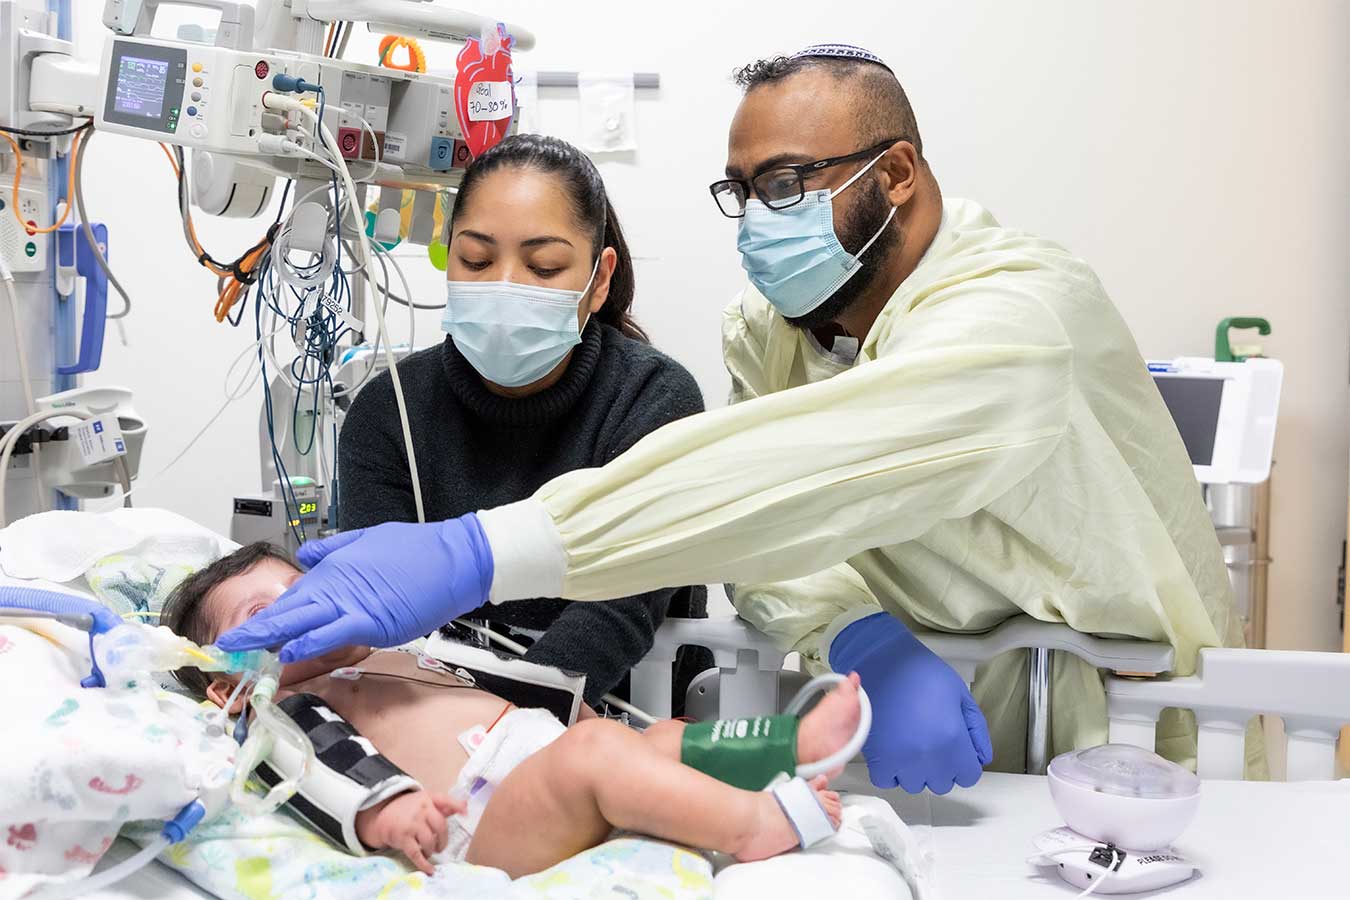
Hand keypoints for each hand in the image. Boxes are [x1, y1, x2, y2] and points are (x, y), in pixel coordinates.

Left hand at [215, 515, 493, 661]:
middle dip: (252, 630)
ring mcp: (351, 603)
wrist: (453, 557)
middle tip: (223, 645)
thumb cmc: (417, 548)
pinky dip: (307, 643)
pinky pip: (330, 634)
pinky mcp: (370, 620)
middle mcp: (335, 584)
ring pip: (299, 622)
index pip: (290, 598)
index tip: (242, 633)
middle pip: (284, 611)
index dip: (265, 618)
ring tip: (239, 651)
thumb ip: (334, 547)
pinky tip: (286, 652)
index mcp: (333, 567)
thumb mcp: (368, 538)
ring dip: (268, 638)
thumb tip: (305, 554)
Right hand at [356, 790, 463, 874]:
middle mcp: (421, 810)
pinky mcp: (403, 837)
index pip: (445, 800)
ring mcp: (412, 823)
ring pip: (429, 841)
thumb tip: (465, 805)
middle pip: (440, 826)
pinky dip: (424, 863)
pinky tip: (429, 869)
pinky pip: (416, 853)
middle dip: (443, 840)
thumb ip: (444, 806)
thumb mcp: (425, 802)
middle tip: (441, 846)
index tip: (466, 813)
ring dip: (432, 850)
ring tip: (430, 851)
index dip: (456, 806)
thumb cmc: (409, 809)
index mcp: (428, 798)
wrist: (382, 814)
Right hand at [829, 612, 993, 793]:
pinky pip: (888, 781)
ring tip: (911, 744)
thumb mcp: (960, 694)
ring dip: (916, 771)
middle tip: (932, 742)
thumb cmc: (919, 673)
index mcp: (953, 739)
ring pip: (916, 785)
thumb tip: (981, 756)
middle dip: (941, 767)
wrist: (880, 661)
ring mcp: (902, 760)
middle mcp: (929, 757)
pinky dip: (892, 771)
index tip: (956, 751)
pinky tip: (894, 752)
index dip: (965, 762)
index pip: (969, 776)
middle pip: (943, 783)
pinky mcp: (877, 759)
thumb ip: (977, 729)